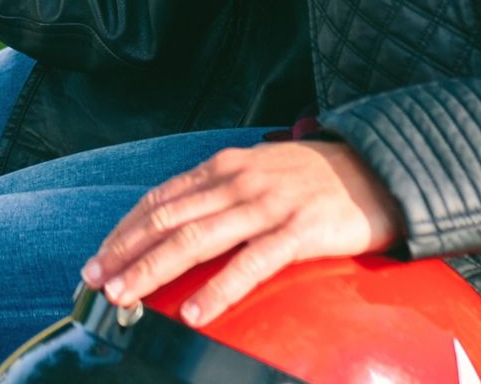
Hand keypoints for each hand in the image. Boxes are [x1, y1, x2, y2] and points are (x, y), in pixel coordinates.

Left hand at [80, 141, 402, 325]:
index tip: (98, 256)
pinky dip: (218, 289)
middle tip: (95, 281)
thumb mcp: (261, 173)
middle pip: (167, 220)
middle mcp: (238, 181)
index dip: (124, 229)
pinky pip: (250, 264)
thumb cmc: (320, 179)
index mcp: (224, 167)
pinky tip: (194, 312)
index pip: (160, 199)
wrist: (385, 169)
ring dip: (153, 270)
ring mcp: (267, 205)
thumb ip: (222, 193)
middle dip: (125, 252)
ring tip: (124, 296)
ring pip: (196, 239)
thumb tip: (182, 220)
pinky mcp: (299, 231)